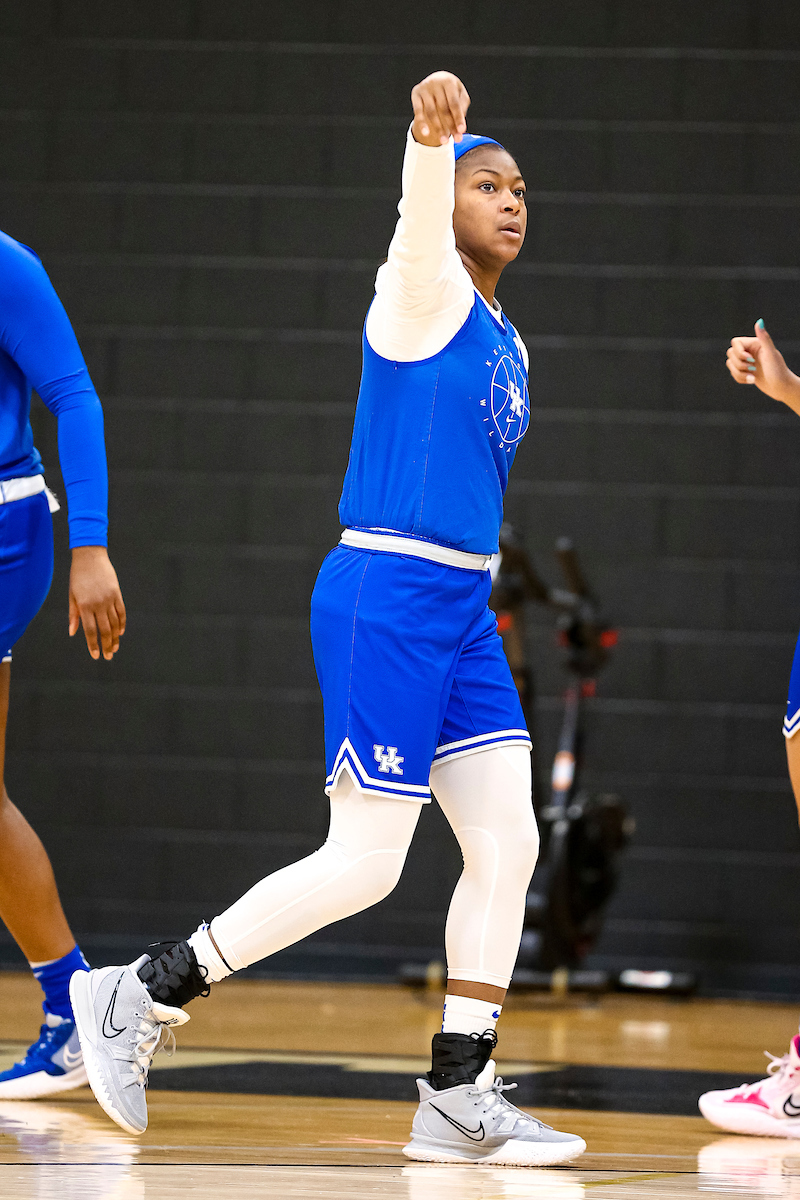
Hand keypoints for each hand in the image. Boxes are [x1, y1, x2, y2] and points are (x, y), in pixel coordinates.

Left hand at [69, 546, 125, 660]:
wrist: (90, 557)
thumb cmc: (78, 576)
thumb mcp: (72, 595)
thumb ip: (73, 615)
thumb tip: (73, 633)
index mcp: (84, 606)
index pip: (90, 631)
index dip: (93, 645)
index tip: (96, 656)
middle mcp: (98, 604)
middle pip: (105, 630)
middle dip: (107, 645)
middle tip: (109, 656)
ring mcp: (109, 599)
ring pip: (115, 623)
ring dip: (115, 637)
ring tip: (115, 648)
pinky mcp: (117, 594)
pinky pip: (121, 612)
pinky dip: (122, 623)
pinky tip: (120, 632)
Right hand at [411, 71, 470, 146]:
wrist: (436, 80)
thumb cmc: (452, 92)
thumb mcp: (461, 96)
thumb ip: (462, 107)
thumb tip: (460, 124)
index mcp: (449, 81)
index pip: (454, 103)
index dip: (458, 118)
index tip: (462, 131)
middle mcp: (436, 82)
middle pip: (443, 109)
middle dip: (450, 125)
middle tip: (457, 140)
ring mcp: (424, 87)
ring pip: (431, 112)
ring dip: (438, 128)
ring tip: (444, 142)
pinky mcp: (416, 93)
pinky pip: (418, 111)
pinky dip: (422, 123)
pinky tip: (426, 134)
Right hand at [726, 319, 799, 404]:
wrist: (781, 387)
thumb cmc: (778, 370)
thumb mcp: (770, 353)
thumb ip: (764, 337)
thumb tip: (760, 321)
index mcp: (755, 343)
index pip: (735, 342)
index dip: (739, 352)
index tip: (750, 359)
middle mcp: (750, 351)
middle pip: (730, 353)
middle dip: (739, 364)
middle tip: (754, 369)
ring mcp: (746, 361)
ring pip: (730, 364)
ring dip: (739, 373)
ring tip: (753, 377)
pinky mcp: (745, 371)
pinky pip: (733, 373)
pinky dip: (740, 379)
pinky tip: (752, 380)